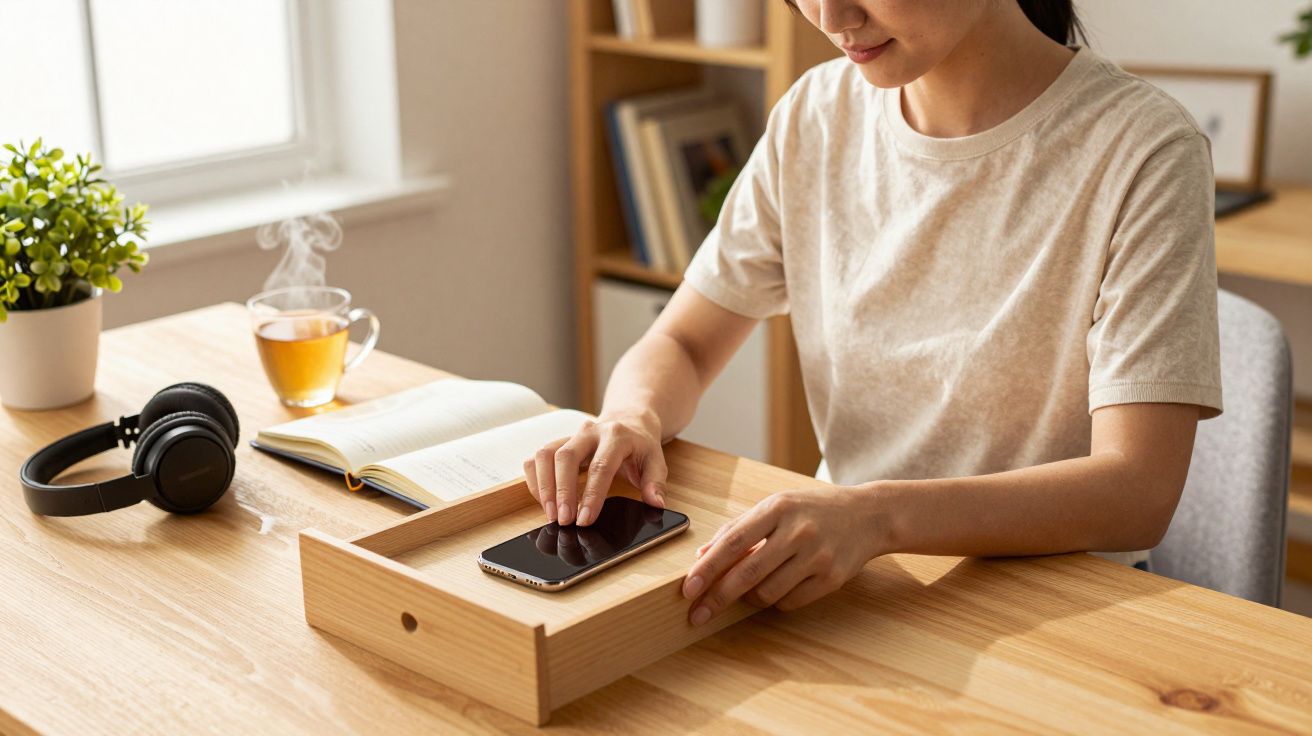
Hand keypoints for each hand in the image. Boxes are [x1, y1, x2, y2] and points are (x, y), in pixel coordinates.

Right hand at [523, 408, 666, 525]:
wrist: (628, 421)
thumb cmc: (640, 445)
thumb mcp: (656, 461)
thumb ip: (656, 482)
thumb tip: (655, 503)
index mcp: (616, 435)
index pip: (601, 466)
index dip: (591, 495)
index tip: (585, 520)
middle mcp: (589, 431)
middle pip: (566, 457)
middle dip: (562, 491)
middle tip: (563, 521)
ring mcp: (570, 435)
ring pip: (546, 454)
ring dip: (544, 487)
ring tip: (551, 515)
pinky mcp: (557, 443)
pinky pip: (537, 458)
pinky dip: (536, 480)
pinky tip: (544, 501)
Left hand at [682, 486, 883, 624]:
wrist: (870, 514)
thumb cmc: (814, 509)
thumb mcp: (777, 506)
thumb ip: (739, 528)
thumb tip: (703, 555)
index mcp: (778, 508)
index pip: (734, 542)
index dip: (708, 568)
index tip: (688, 588)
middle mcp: (798, 531)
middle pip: (748, 572)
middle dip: (717, 597)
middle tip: (697, 614)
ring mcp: (818, 555)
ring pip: (768, 593)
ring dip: (749, 598)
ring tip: (748, 591)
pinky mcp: (832, 577)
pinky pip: (791, 602)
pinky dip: (776, 601)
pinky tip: (779, 587)